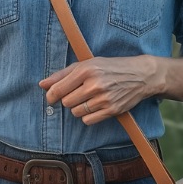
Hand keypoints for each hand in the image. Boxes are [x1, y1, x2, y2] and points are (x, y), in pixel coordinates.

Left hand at [39, 55, 160, 124]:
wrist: (140, 75)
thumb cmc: (111, 67)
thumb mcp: (88, 63)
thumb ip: (63, 74)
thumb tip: (42, 84)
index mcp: (87, 69)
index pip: (59, 89)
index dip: (51, 95)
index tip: (51, 96)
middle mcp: (95, 84)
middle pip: (67, 102)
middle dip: (68, 99)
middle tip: (78, 93)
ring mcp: (104, 98)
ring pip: (76, 112)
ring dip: (78, 107)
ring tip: (88, 98)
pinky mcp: (111, 110)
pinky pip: (88, 120)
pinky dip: (88, 115)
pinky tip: (95, 106)